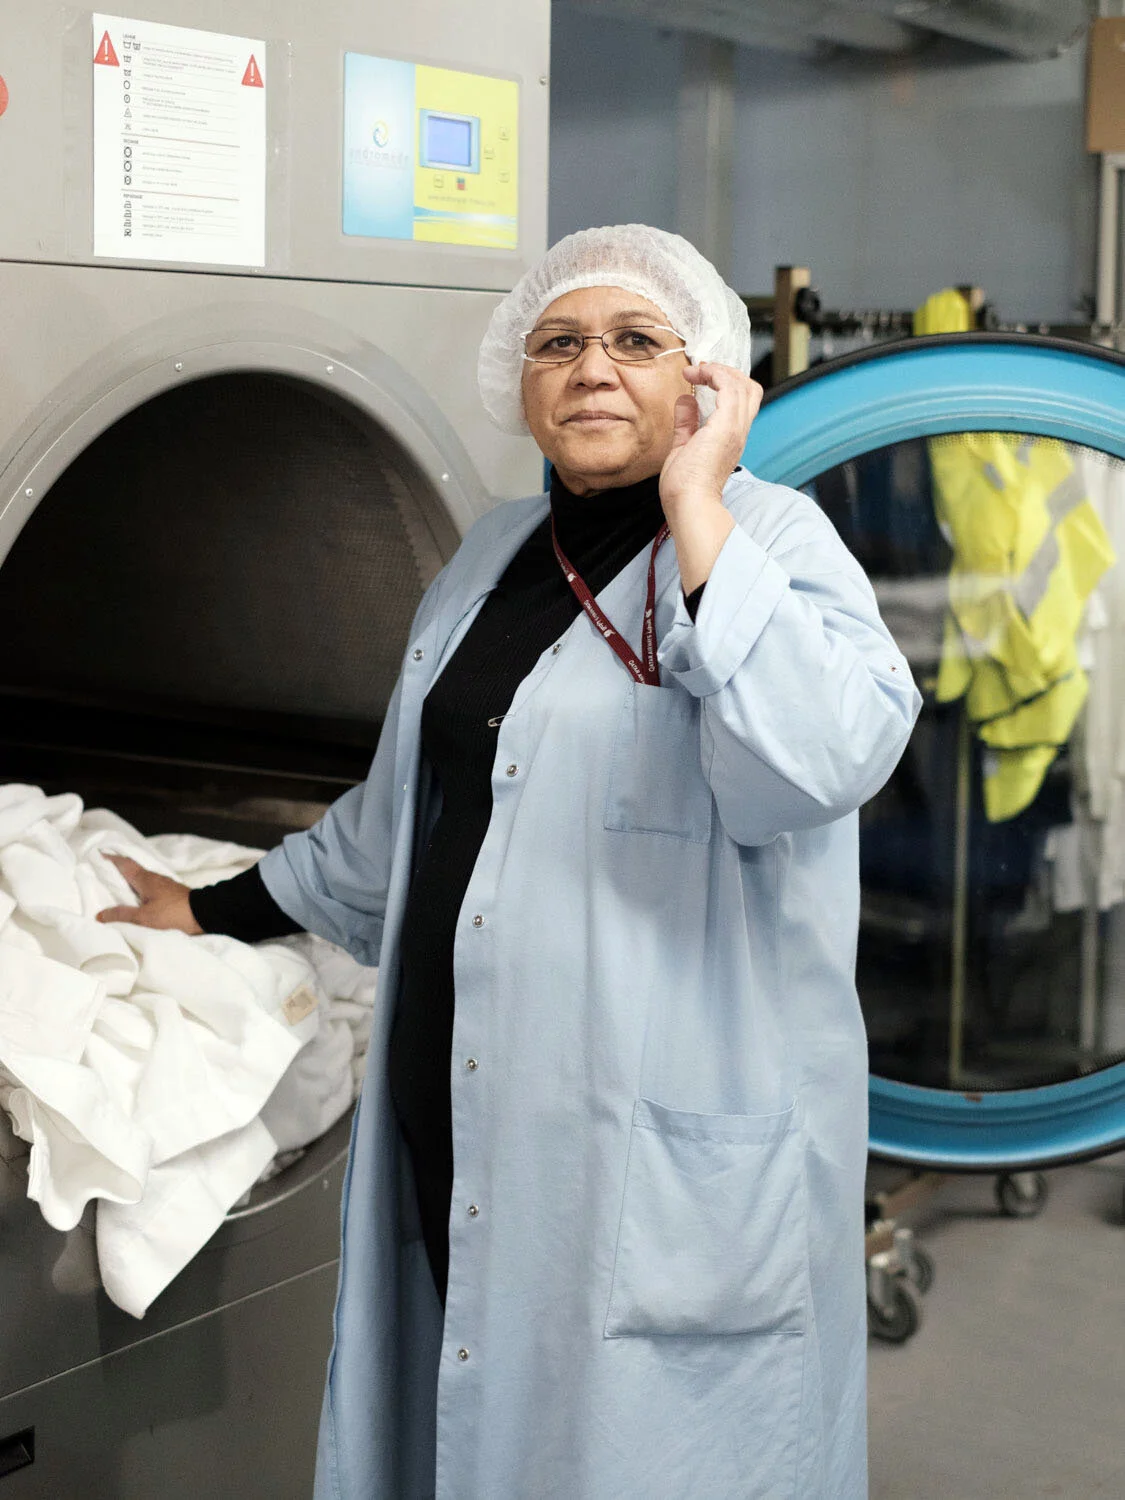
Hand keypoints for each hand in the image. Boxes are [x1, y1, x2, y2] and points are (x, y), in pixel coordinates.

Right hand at [96, 853, 202, 933]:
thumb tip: (100, 914)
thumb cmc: (173, 913)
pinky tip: (139, 895)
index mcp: (146, 879)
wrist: (205, 914)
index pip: (125, 864)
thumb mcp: (144, 918)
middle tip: (103, 868)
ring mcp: (165, 884)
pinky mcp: (172, 893)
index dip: (111, 859)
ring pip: (142, 877)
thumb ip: (122, 915)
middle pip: (133, 869)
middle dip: (118, 867)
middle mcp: (155, 878)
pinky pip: (150, 886)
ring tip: (118, 883)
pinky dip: (140, 886)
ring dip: (130, 878)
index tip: (99, 853)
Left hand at [659, 362, 762, 517]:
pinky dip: (715, 375)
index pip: (742, 402)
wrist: (689, 505)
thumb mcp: (683, 447)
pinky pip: (729, 388)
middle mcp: (738, 431)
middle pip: (748, 388)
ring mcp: (734, 428)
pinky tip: (699, 375)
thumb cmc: (685, 488)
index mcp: (730, 438)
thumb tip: (686, 400)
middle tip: (702, 371)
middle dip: (726, 372)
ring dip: (718, 370)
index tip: (699, 379)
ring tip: (697, 371)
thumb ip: (686, 423)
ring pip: (742, 384)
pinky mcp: (726, 426)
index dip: (724, 383)